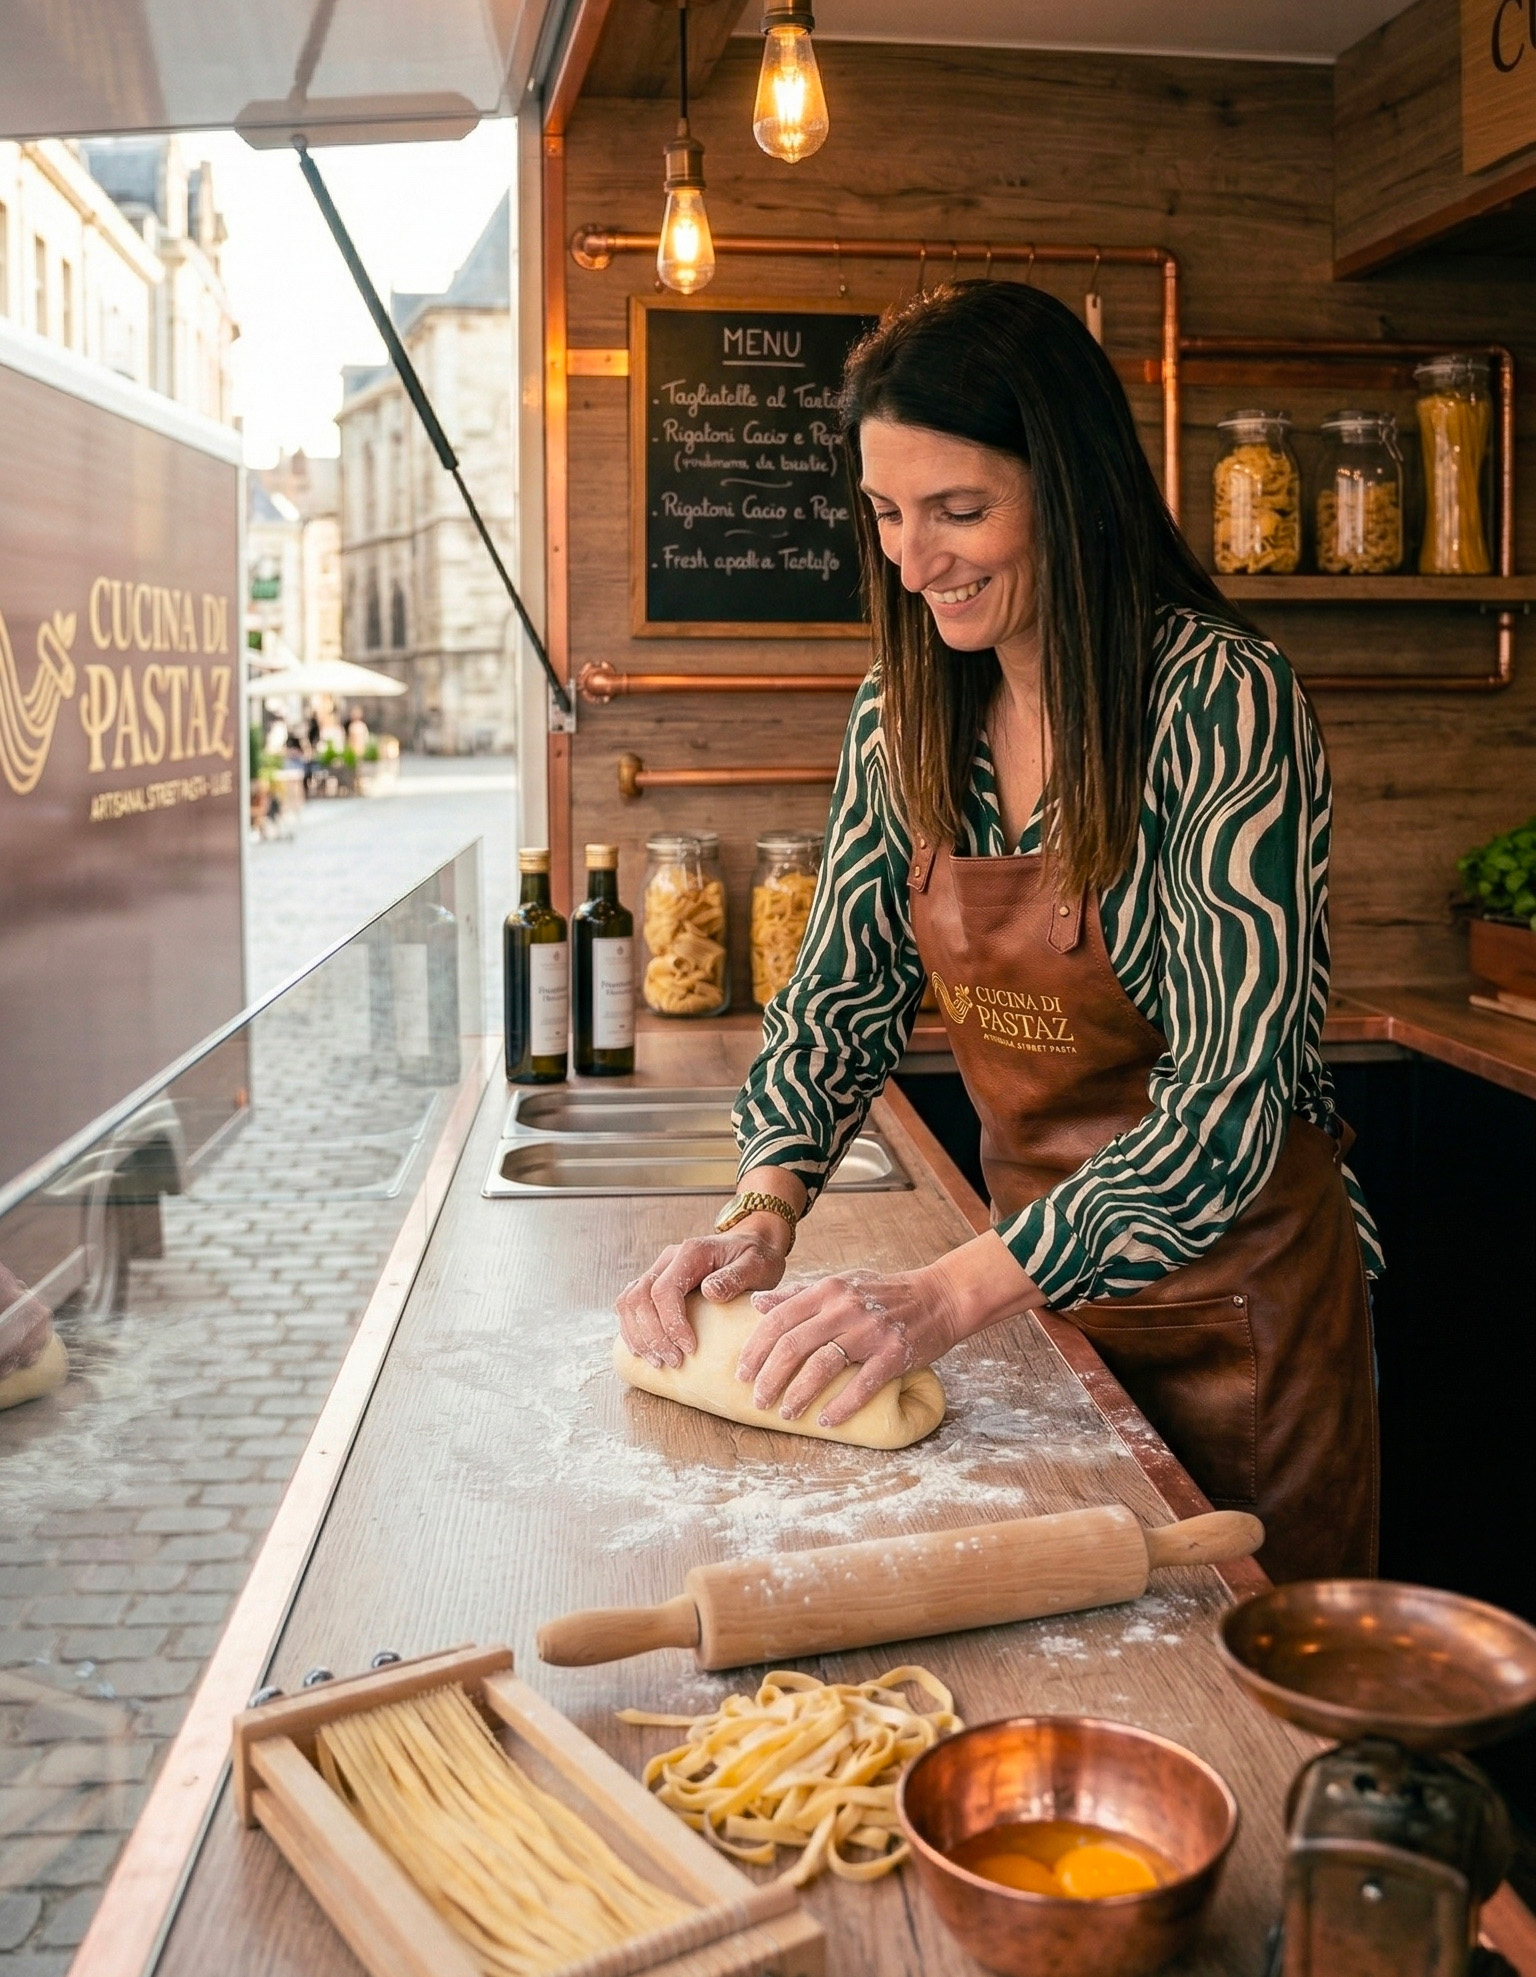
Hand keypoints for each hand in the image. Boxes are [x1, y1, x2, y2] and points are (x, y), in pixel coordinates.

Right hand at [615, 1219, 789, 1368]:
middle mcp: (668, 1259)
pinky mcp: (655, 1283)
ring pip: (628, 1302)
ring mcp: (658, 1270)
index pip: (664, 1289)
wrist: (751, 1244)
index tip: (690, 1348)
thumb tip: (709, 1292)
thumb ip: (735, 1277)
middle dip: (653, 1335)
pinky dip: (632, 1329)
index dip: (671, 1323)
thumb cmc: (756, 1258)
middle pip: (640, 1298)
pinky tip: (644, 1351)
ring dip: (638, 1335)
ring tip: (658, 1361)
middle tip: (674, 1361)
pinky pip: (629, 1305)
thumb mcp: (756, 1265)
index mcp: (691, 1252)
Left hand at [736, 1267, 963, 1428]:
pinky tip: (826, 1420)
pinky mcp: (894, 1354)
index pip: (778, 1319)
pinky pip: (862, 1385)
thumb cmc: (885, 1293)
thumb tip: (757, 1305)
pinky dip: (841, 1406)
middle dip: (769, 1377)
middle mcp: (845, 1309)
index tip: (741, 1373)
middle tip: (758, 1400)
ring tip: (785, 1413)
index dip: (755, 1349)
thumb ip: (799, 1295)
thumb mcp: (841, 1284)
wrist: (940, 1297)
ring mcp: (870, 1332)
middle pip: (793, 1345)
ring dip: (798, 1394)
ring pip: (821, 1366)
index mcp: (828, 1290)